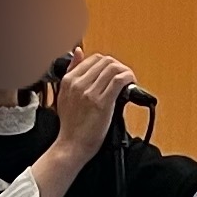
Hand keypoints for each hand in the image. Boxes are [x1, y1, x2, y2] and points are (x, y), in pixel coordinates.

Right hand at [38, 49, 138, 196]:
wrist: (72, 145)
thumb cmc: (71, 124)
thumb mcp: (65, 93)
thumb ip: (72, 72)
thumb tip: (79, 52)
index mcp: (69, 80)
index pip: (94, 58)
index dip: (109, 64)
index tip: (115, 74)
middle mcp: (78, 83)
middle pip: (105, 61)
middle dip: (119, 67)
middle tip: (125, 79)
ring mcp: (89, 92)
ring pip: (113, 68)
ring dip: (126, 72)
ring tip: (130, 82)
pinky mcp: (102, 103)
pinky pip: (118, 81)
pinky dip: (129, 79)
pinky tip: (132, 85)